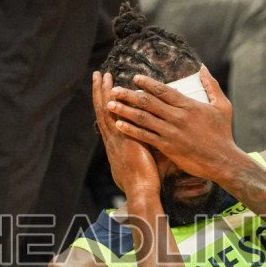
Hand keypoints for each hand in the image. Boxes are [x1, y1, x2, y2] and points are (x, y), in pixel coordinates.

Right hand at [91, 71, 160, 197]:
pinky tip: (108, 88)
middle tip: (99, 76)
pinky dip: (108, 101)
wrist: (142, 192)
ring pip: (104, 110)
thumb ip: (154, 147)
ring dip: (102, 91)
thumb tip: (166, 140)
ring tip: (100, 75)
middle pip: (104, 111)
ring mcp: (114, 139)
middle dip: (102, 93)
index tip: (110, 92)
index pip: (112, 121)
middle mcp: (113, 139)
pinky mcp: (119, 139)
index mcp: (119, 145)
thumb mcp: (151, 160)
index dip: (110, 105)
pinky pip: (111, 116)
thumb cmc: (148, 181)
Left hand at [108, 66, 240, 182]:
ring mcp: (171, 132)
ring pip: (143, 118)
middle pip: (148, 102)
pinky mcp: (168, 147)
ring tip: (109, 104)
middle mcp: (178, 117)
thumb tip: (202, 67)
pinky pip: (145, 136)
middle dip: (129, 94)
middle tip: (114, 89)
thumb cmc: (224, 134)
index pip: (164, 90)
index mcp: (189, 105)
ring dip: (125, 110)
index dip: (147, 83)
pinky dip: (130, 130)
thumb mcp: (223, 106)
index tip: (135, 78)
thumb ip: (211, 85)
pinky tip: (118, 124)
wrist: (224, 161)